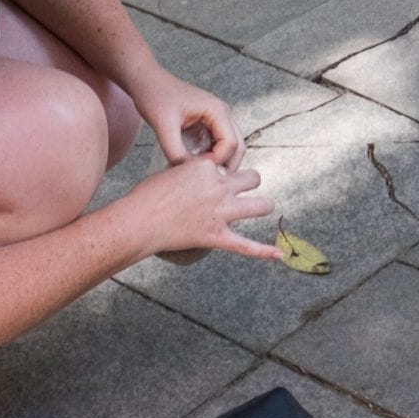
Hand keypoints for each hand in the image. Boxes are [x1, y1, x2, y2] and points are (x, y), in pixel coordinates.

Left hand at [127, 67, 244, 170]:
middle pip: (237, 147)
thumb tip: (186, 174)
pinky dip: (210, 156)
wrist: (147, 82)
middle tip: (204, 181)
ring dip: (218, 162)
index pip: (231, 144)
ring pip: (229, 147)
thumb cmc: (155, 96)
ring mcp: (217, 118)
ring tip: (198, 174)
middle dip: (225, 165)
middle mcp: (222, 113)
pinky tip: (193, 165)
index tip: (197, 172)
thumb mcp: (163, 125)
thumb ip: (175, 150)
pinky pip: (217, 144)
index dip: (218, 162)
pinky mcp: (208, 123)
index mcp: (217, 110)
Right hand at [130, 156, 279, 261]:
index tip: (211, 177)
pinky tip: (279, 254)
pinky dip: (264, 251)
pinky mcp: (217, 236)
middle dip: (248, 182)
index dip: (220, 171)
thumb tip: (199, 174)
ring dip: (263, 205)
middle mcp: (219, 187)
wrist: (139, 220)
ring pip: (260, 206)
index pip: (226, 163)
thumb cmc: (147, 195)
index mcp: (207, 167)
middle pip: (252, 178)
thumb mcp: (171, 170)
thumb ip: (191, 170)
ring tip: (261, 207)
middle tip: (239, 189)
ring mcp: (221, 212)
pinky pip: (246, 245)